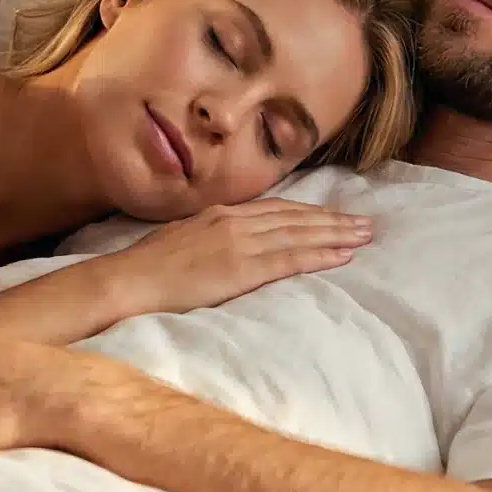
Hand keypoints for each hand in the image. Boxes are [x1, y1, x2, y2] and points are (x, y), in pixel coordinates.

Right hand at [112, 199, 371, 317]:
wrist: (126, 281)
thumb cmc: (144, 270)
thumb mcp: (179, 243)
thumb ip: (207, 240)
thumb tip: (221, 248)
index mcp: (219, 215)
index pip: (276, 211)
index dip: (309, 214)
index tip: (334, 216)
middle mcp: (234, 222)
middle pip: (295, 218)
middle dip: (332, 220)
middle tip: (365, 223)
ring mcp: (239, 242)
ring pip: (300, 234)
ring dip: (336, 234)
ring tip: (364, 236)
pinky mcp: (242, 268)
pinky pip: (290, 258)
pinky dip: (320, 255)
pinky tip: (343, 257)